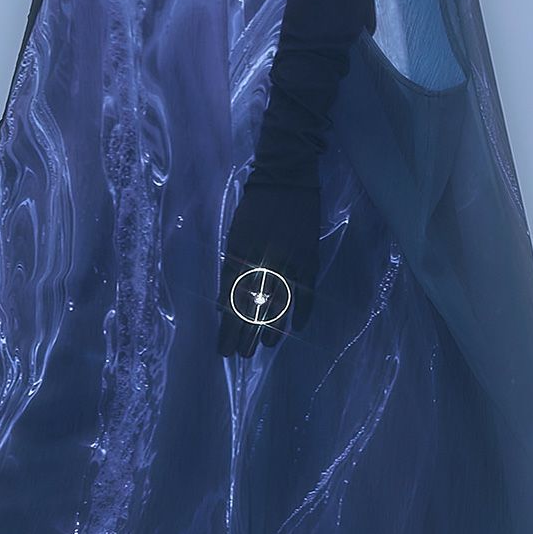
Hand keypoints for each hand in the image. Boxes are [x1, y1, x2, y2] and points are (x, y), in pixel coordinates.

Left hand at [216, 178, 320, 357]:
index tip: (223, 346)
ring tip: (265, 347)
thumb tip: (226, 301)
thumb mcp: (235, 234)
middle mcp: (264, 260)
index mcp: (241, 253)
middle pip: (254, 306)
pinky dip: (303, 311)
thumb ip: (231, 267)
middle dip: (246, 333)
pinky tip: (298, 328)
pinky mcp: (309, 258)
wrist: (286, 178)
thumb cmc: (254, 206)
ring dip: (273, 327)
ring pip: (280, 303)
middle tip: (241, 355)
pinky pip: (306, 292)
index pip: (232, 298)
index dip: (228, 325)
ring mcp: (289, 260)